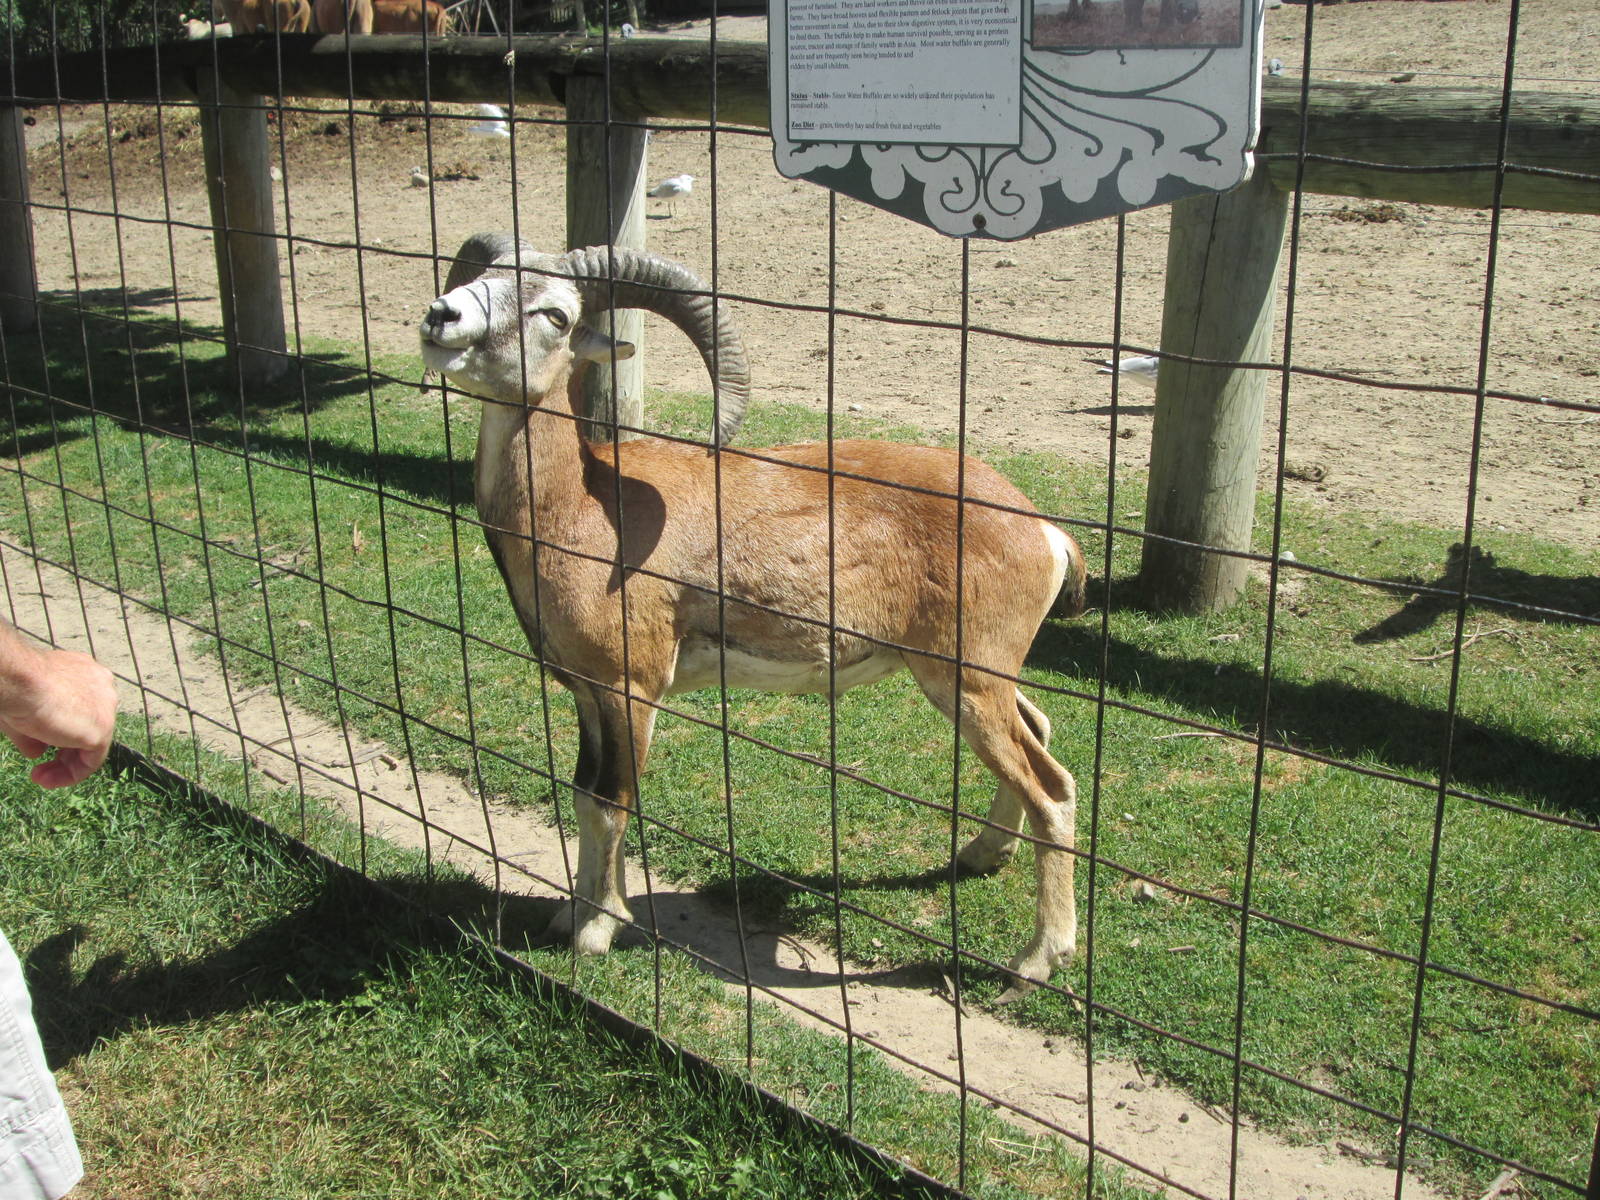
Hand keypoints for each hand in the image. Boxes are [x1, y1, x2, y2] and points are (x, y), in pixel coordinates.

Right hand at [0, 631, 118, 788]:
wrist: (19, 679)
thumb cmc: (15, 686)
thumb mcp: (24, 709)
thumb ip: (36, 732)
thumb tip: (36, 752)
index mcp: (84, 674)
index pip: (80, 709)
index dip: (59, 732)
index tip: (39, 746)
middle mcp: (101, 686)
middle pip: (87, 727)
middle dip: (63, 752)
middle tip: (40, 768)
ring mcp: (106, 707)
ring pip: (91, 744)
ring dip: (65, 766)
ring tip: (41, 778)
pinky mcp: (103, 728)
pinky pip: (92, 759)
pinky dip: (71, 774)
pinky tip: (48, 780)